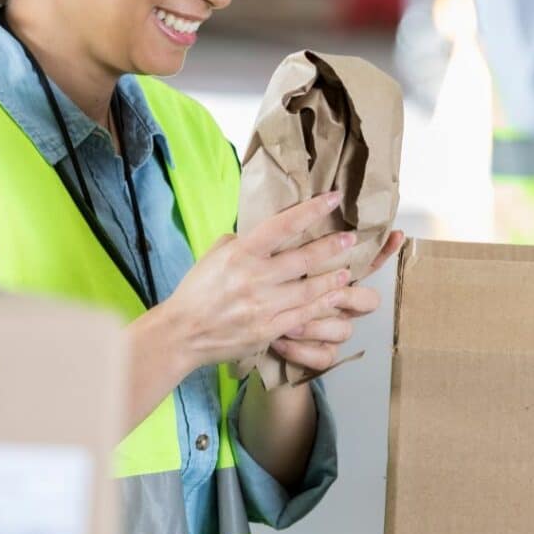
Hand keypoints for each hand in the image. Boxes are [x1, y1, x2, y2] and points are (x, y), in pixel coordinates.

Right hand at [155, 192, 363, 374]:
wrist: (181, 334)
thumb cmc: (197, 291)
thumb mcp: (214, 256)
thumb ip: (242, 242)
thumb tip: (265, 233)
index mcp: (241, 254)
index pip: (283, 226)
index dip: (311, 211)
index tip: (333, 199)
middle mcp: (255, 278)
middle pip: (304, 258)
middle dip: (332, 247)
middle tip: (351, 239)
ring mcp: (263, 306)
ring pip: (309, 289)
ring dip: (331, 279)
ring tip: (347, 271)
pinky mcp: (268, 330)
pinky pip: (303, 316)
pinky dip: (321, 306)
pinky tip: (334, 298)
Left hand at [269, 230, 405, 371]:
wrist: (257, 342)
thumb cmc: (265, 300)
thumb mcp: (274, 269)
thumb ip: (286, 253)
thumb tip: (286, 228)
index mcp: (334, 280)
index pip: (366, 264)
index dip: (382, 251)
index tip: (396, 234)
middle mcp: (341, 306)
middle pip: (367, 300)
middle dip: (347, 297)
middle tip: (326, 295)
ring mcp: (334, 332)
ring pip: (344, 329)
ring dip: (315, 326)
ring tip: (287, 324)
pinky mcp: (324, 356)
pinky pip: (324, 356)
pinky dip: (301, 349)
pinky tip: (280, 342)